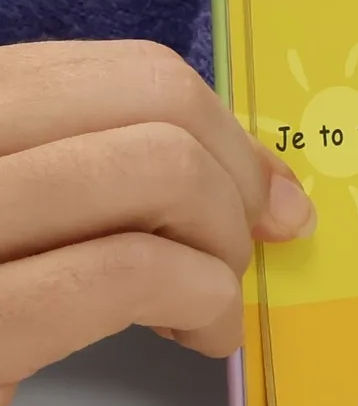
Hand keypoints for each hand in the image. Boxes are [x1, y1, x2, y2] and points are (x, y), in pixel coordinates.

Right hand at [0, 41, 315, 405]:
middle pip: (162, 103)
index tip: (263, 198)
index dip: (227, 135)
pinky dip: (203, 302)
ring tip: (202, 304)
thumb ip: (128, 169)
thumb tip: (273, 186)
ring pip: (163, 171)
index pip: (134, 72)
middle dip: (235, 186)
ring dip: (222, 250)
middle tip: (232, 258)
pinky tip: (195, 333)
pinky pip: (133, 272)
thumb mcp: (35, 208)